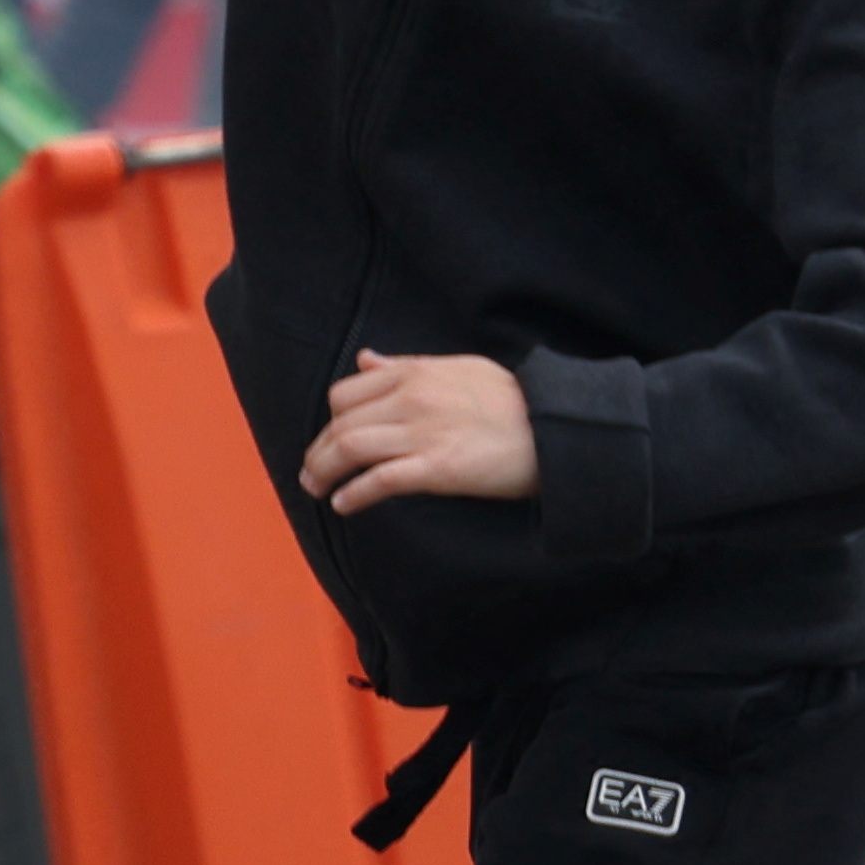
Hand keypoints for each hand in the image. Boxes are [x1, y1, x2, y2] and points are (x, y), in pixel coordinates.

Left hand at [298, 350, 537, 515]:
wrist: (553, 428)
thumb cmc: (510, 399)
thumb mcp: (456, 366)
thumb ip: (406, 365)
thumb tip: (365, 360)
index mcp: (414, 373)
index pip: (346, 394)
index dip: (330, 420)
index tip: (329, 439)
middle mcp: (411, 399)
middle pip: (341, 424)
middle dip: (318, 452)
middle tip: (311, 474)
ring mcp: (423, 433)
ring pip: (351, 449)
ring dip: (324, 472)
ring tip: (317, 490)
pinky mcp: (438, 468)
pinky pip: (381, 480)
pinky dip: (355, 494)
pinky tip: (343, 504)